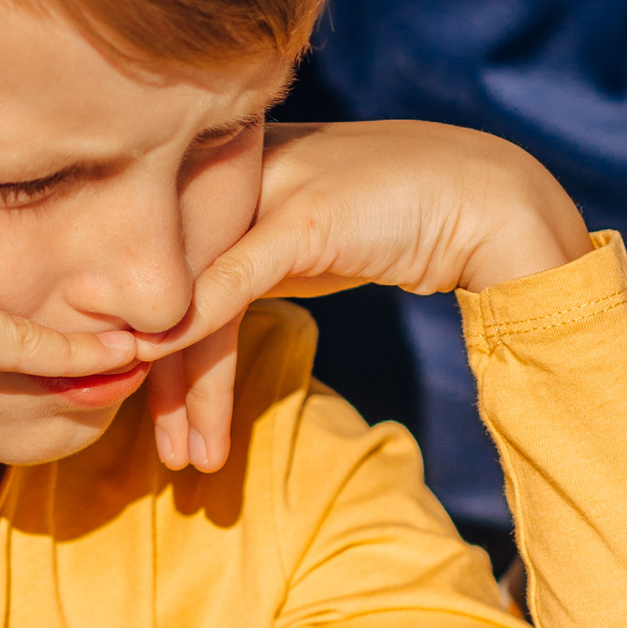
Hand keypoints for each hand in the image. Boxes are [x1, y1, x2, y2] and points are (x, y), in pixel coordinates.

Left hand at [140, 122, 586, 478]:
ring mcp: (264, 189)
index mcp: (224, 169)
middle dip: (155, 379)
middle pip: (164, 286)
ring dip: (188, 388)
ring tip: (186, 458)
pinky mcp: (300, 217)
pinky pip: (232, 286)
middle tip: (160, 453)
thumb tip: (181, 323)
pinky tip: (188, 397)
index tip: (140, 407)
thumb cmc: (391, 218)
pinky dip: (199, 342)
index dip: (140, 339)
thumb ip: (242, 266)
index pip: (158, 264)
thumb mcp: (299, 245)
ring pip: (193, 298)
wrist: (485, 198)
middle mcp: (232, 173)